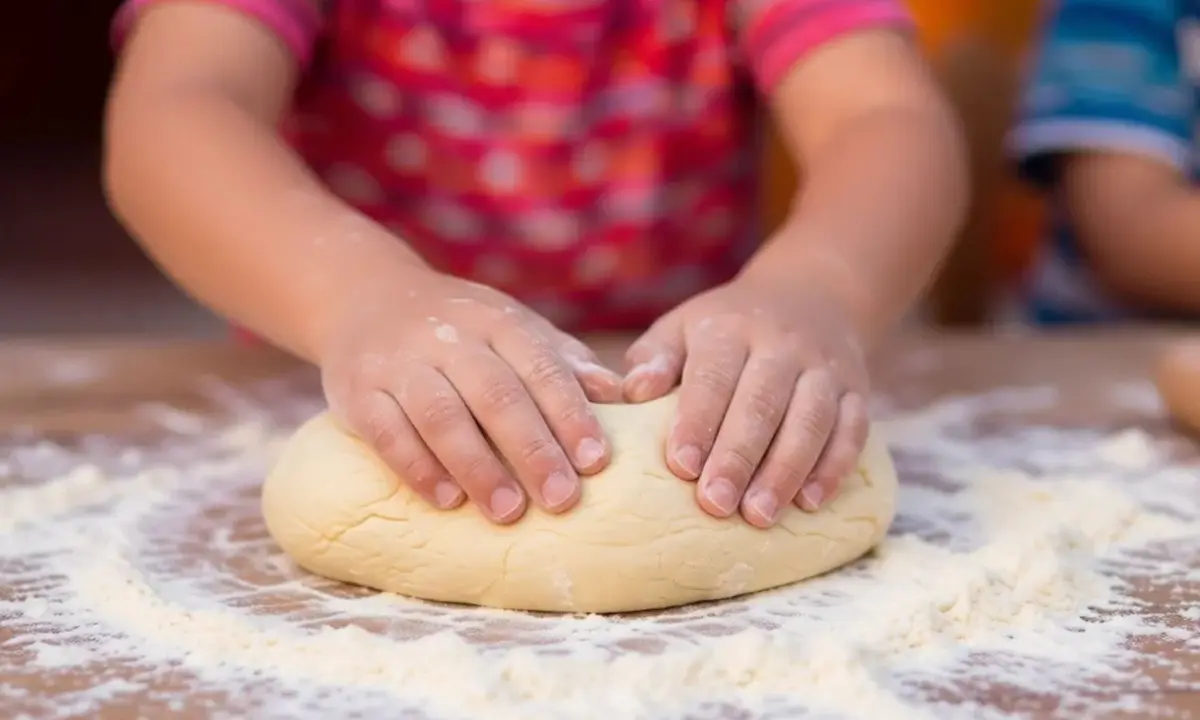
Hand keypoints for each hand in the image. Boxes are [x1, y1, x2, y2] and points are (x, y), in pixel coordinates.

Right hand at [320, 267, 622, 523]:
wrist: (365, 297)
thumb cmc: (461, 328)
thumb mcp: (514, 328)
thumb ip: (564, 362)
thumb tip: (624, 395)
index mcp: (497, 322)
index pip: (540, 366)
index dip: (569, 413)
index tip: (596, 460)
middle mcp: (449, 338)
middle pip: (496, 395)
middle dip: (532, 449)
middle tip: (563, 500)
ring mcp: (400, 363)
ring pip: (442, 415)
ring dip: (478, 466)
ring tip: (510, 512)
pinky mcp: (359, 392)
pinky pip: (388, 432)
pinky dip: (418, 468)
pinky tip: (448, 500)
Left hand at [622, 274, 868, 527]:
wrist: (811, 295)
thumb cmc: (725, 329)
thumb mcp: (683, 328)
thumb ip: (654, 359)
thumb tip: (631, 393)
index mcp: (729, 330)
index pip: (713, 378)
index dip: (697, 423)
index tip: (680, 467)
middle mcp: (781, 345)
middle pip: (762, 404)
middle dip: (738, 457)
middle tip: (715, 505)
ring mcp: (824, 368)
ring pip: (809, 420)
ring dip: (785, 471)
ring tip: (759, 517)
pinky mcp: (856, 390)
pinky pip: (851, 430)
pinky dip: (833, 468)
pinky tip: (810, 504)